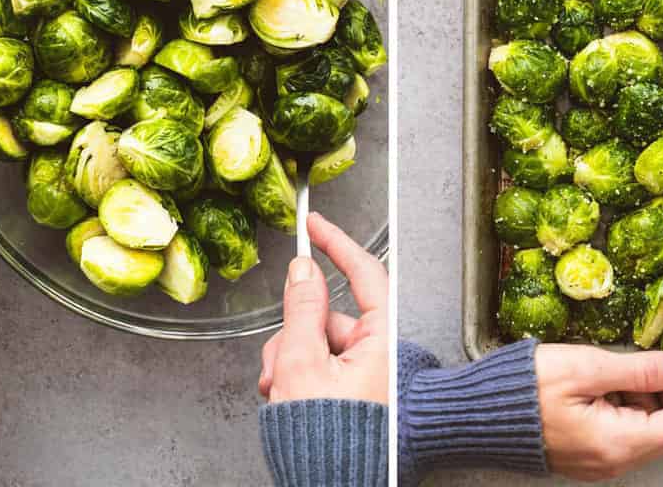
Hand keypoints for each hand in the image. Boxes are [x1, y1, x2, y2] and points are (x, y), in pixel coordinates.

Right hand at [258, 212, 387, 403]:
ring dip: (291, 360)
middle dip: (295, 334)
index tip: (315, 223)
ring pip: (317, 344)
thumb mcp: (303, 365)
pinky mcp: (353, 392)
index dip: (337, 243)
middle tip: (281, 362)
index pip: (363, 273)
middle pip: (329, 317)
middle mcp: (379, 352)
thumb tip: (303, 270)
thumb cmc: (333, 439)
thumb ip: (301, 310)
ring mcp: (366, 374)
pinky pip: (320, 367)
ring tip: (282, 390)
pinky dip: (297, 376)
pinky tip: (285, 397)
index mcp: (381, 338)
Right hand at [536, 344, 662, 480]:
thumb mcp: (586, 367)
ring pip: (647, 424)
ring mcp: (600, 460)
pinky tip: (602, 378)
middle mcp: (616, 460)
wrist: (475, 416)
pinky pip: (623, 426)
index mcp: (622, 442)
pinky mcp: (586, 452)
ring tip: (617, 364)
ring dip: (647, 392)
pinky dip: (624, 400)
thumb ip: (641, 369)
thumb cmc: (523, 390)